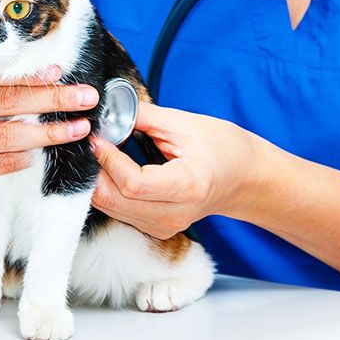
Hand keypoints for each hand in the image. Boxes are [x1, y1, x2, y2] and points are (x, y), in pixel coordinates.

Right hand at [0, 60, 98, 184]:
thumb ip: (12, 78)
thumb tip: (58, 72)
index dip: (30, 73)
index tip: (62, 72)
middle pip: (4, 101)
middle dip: (51, 99)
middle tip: (85, 99)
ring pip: (1, 134)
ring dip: (45, 133)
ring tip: (76, 129)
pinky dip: (18, 159)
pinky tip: (39, 155)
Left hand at [90, 102, 268, 238]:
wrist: (244, 177)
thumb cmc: (222, 147)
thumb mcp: (185, 123)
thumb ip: (144, 117)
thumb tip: (109, 110)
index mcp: (188, 185)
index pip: (132, 183)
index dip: (109, 160)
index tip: (99, 138)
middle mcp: (176, 213)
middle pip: (115, 200)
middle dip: (97, 171)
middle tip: (95, 144)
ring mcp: (166, 226)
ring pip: (111, 208)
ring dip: (100, 181)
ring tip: (105, 154)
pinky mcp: (158, 229)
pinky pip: (119, 212)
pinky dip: (110, 191)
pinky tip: (116, 170)